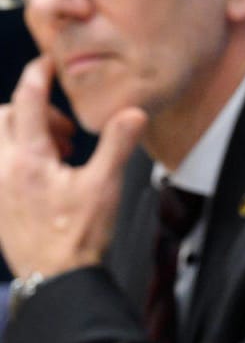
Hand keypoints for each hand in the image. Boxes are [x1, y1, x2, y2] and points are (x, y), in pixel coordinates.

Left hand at [0, 58, 145, 278]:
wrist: (55, 278)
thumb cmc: (78, 236)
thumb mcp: (105, 187)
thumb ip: (116, 145)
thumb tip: (133, 113)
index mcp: (28, 159)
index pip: (27, 101)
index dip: (37, 75)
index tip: (47, 64)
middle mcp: (3, 168)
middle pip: (3, 115)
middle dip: (32, 111)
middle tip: (64, 131)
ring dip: (22, 133)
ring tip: (57, 154)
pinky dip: (17, 155)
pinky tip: (45, 175)